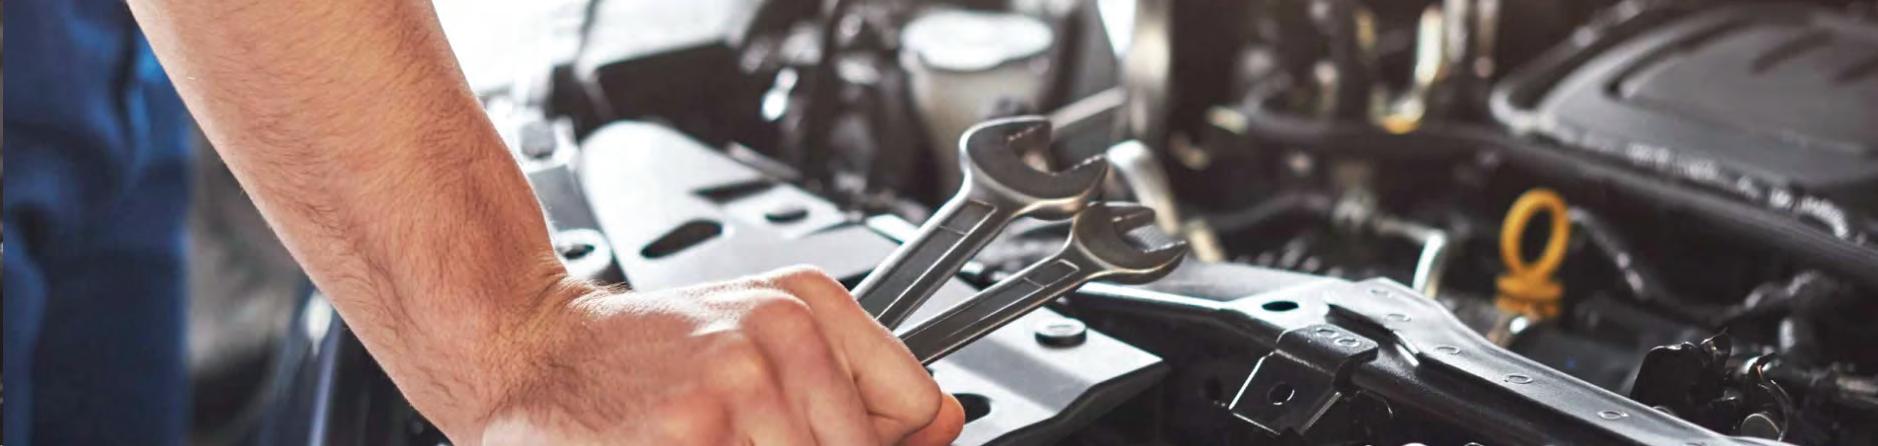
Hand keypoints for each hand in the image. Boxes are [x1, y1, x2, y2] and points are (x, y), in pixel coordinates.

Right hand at [463, 266, 965, 444]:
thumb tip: (947, 423)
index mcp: (811, 302)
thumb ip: (862, 384)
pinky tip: (688, 442)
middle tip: (745, 431)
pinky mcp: (696, 428)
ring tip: (716, 434)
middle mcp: (784, 330)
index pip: (917, 404)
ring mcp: (742, 381)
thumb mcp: (762, 339)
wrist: (535, 350)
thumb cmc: (645, 355)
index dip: (884, 441)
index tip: (850, 437)